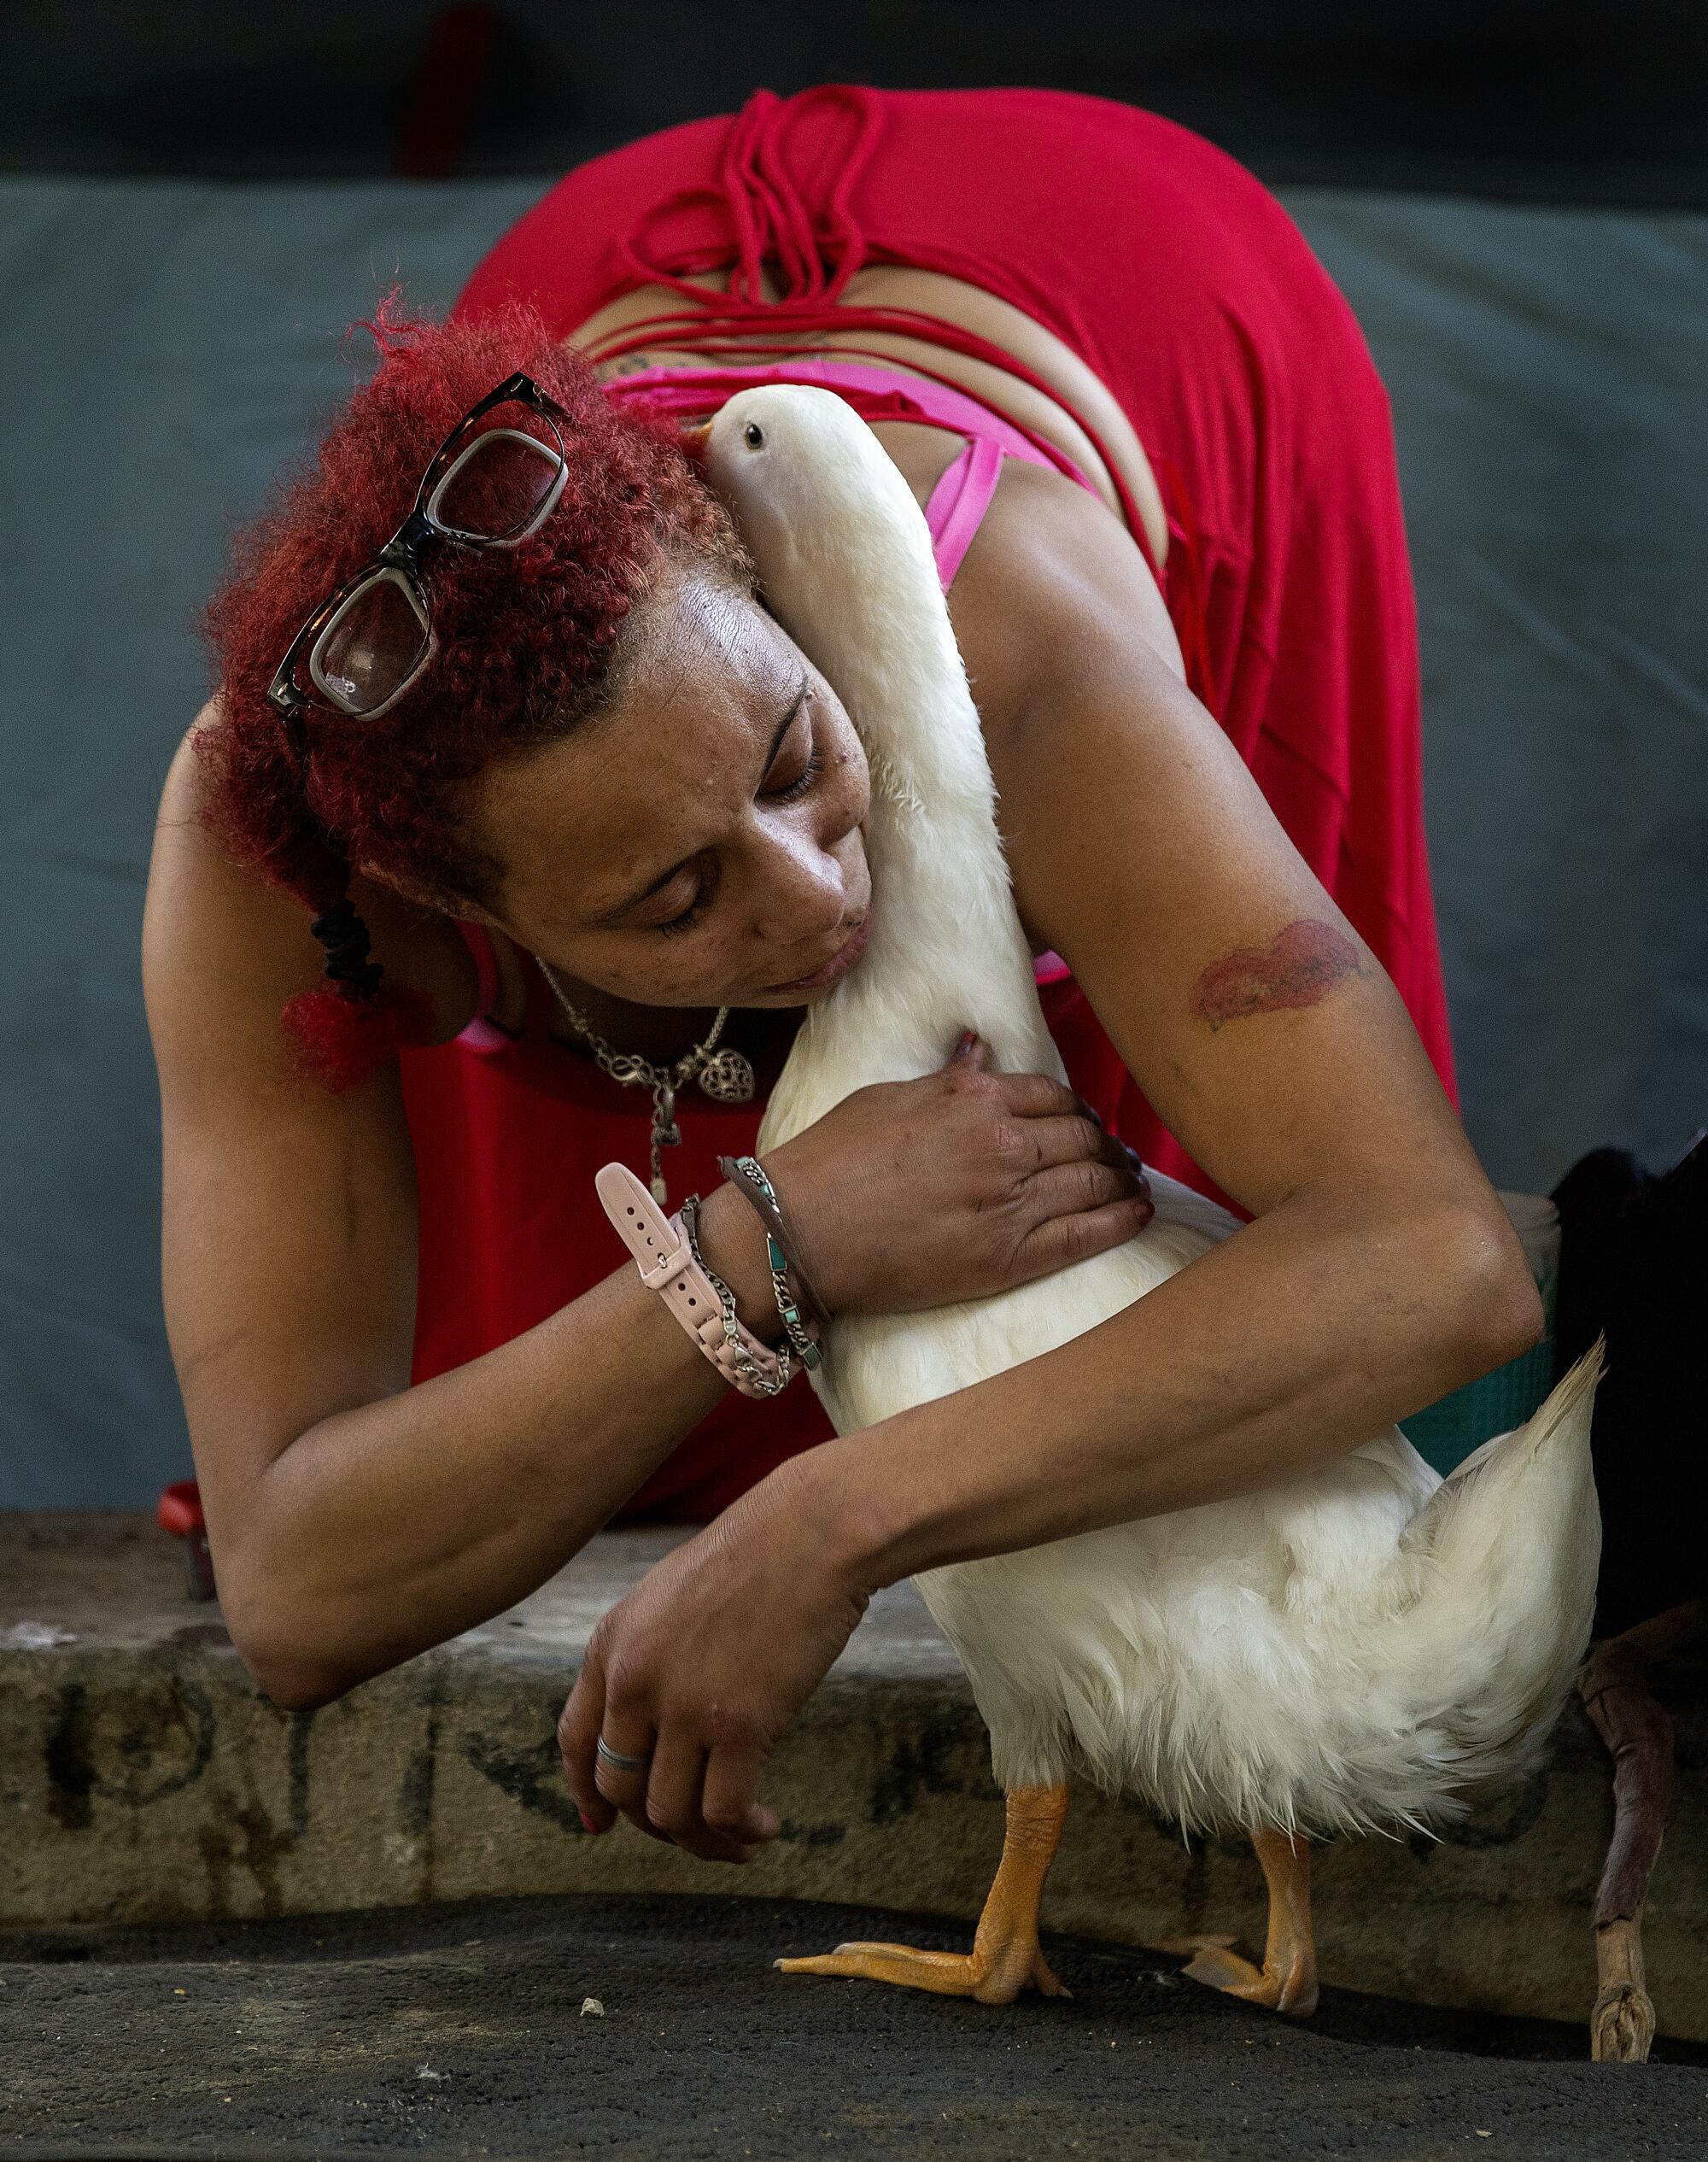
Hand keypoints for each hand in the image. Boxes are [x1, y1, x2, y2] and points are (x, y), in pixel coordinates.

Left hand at [558, 1463, 865, 1861]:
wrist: (812, 1533)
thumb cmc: (757, 1557)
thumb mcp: (670, 1598)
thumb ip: (647, 1656)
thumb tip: (651, 1721)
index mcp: (611, 1645)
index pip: (575, 1743)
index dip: (585, 1794)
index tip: (602, 1825)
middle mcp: (634, 1681)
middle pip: (620, 1789)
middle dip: (655, 1824)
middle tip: (699, 1828)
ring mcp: (684, 1707)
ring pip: (669, 1815)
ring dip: (705, 1843)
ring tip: (742, 1839)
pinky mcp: (740, 1726)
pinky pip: (723, 1813)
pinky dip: (742, 1833)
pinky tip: (767, 1826)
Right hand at [757, 1030, 1152, 1314]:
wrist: (800, 1230)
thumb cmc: (832, 1160)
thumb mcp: (890, 1097)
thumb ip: (948, 1078)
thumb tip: (982, 1051)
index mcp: (974, 1098)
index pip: (1054, 1094)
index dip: (1077, 1109)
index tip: (1084, 1121)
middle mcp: (1003, 1143)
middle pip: (1083, 1135)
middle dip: (1105, 1143)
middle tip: (1116, 1155)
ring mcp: (1011, 1202)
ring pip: (1094, 1180)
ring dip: (1122, 1179)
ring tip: (1133, 1183)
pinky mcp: (1009, 1257)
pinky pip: (1086, 1234)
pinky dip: (1121, 1221)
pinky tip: (1140, 1213)